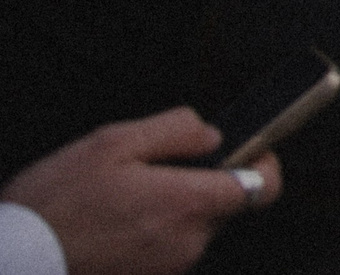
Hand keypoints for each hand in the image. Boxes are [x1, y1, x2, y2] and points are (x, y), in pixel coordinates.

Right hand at [0, 107, 281, 274]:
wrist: (11, 264)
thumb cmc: (54, 205)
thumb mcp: (111, 143)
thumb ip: (175, 130)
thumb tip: (212, 134)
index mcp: (187, 204)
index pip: (261, 188)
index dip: (263, 165)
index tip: (253, 149)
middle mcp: (187, 244)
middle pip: (220, 205)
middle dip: (197, 183)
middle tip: (150, 171)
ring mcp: (167, 270)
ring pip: (189, 228)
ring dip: (167, 210)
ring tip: (118, 201)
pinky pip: (163, 250)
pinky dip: (147, 234)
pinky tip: (109, 225)